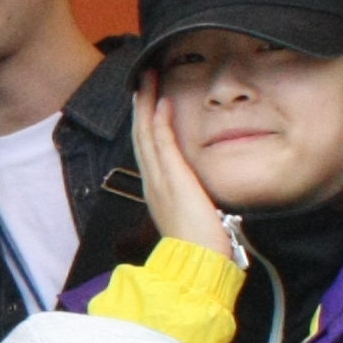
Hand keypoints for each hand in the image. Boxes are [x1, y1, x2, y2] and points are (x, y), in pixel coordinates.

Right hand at [132, 71, 235, 261]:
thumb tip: (201, 193)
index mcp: (158, 190)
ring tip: (147, 80)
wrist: (196, 263)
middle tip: (142, 79)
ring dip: (146, 104)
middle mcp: (153, 181)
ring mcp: (160, 179)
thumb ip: (193, 200)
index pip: (148, 148)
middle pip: (141, 135)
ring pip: (146, 133)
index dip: (147, 122)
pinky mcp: (173, 179)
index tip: (149, 100)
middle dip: (141, 105)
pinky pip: (162, 143)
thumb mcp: (194, 217)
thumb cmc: (198, 246)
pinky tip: (164, 102)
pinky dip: (161, 121)